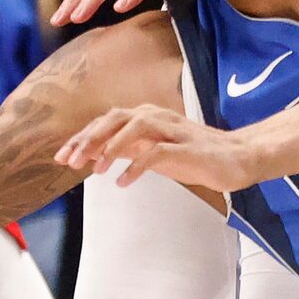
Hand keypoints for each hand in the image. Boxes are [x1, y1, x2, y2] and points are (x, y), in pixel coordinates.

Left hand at [55, 104, 261, 192]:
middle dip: (88, 139)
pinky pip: (157, 152)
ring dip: (111, 147)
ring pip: (133, 128)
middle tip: (69, 162)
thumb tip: (92, 154)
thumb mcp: (153, 151)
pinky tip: (123, 182)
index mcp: (146, 117)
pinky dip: (137, 165)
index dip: (81, 137)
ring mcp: (172, 130)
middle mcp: (156, 117)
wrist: (237, 158)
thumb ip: (125, 150)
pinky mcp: (186, 147)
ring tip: (97, 170)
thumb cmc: (194, 155)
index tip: (60, 157)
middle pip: (114, 119)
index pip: (106, 122)